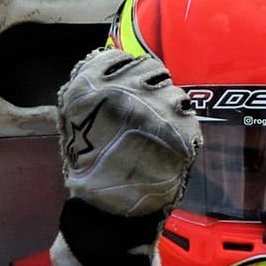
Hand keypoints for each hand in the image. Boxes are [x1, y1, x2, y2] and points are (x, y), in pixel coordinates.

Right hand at [56, 48, 201, 216]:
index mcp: (92, 83)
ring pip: (174, 91)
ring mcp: (155, 106)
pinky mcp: (180, 125)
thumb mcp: (76, 119)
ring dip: (169, 110)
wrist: (110, 208)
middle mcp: (124, 88)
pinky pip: (189, 117)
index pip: (121, 57)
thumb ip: (93, 86)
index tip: (128, 90)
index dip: (127, 73)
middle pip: (151, 68)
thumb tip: (114, 60)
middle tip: (145, 117)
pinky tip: (166, 150)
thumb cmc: (91, 166)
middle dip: (151, 89)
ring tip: (155, 138)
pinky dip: (182, 132)